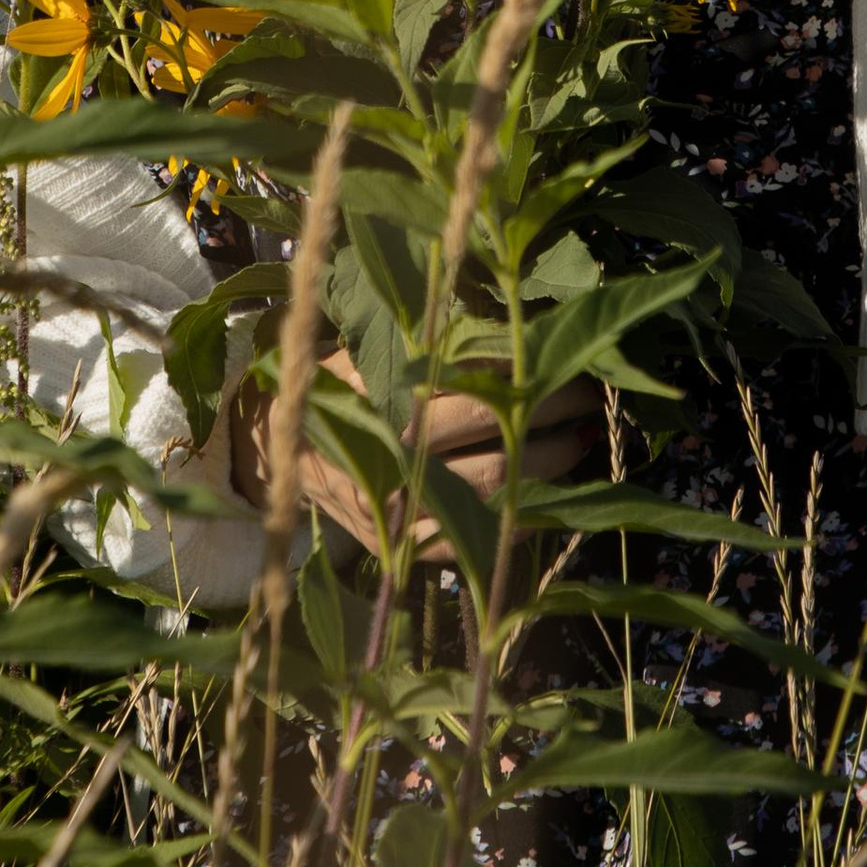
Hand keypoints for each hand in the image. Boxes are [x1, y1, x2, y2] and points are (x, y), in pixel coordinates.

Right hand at [233, 353, 600, 554]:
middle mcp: (393, 455)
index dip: (528, 365)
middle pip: (498, 432)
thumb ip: (431, 337)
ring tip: (581, 436)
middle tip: (589, 391)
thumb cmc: (335, 386)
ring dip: (553, 463)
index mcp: (385, 396)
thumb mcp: (369, 348)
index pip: (477, 378)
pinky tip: (553, 494)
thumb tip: (516, 319)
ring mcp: (402, 510)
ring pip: (499, 490)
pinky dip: (525, 516)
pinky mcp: (407, 548)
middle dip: (552, 409)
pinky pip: (482, 541)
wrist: (277, 451)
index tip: (564, 349)